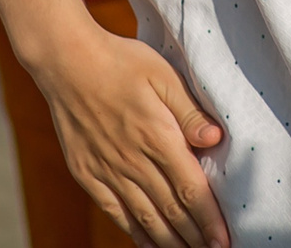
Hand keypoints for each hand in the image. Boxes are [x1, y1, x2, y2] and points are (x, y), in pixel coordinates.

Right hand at [32, 26, 228, 247]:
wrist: (66, 61)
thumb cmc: (120, 61)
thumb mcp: (163, 74)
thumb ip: (189, 110)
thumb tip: (216, 138)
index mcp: (157, 136)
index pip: (190, 189)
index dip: (209, 219)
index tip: (224, 240)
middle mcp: (133, 161)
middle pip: (171, 210)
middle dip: (195, 236)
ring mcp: (108, 170)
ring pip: (146, 217)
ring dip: (170, 241)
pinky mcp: (87, 174)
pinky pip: (115, 212)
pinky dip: (135, 232)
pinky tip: (150, 244)